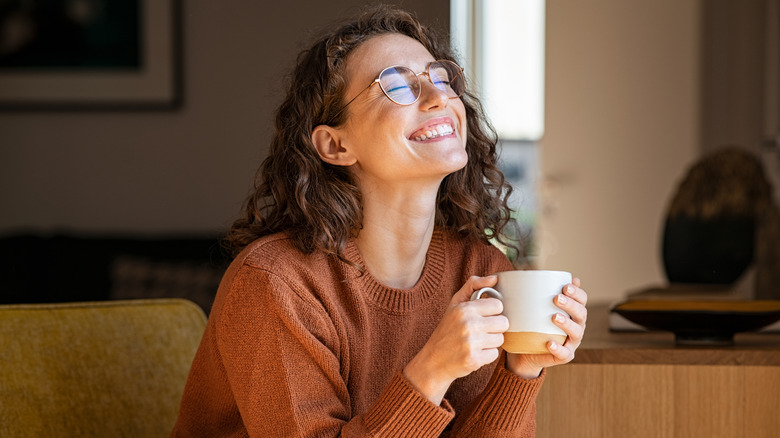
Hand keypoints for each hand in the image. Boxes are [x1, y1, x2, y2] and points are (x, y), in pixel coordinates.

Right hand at [404, 275, 509, 404]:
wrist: (433, 361)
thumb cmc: (447, 330)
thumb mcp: (455, 304)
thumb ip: (473, 286)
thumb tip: (495, 278)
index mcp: (464, 309)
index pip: (498, 305)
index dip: (493, 312)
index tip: (483, 317)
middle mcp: (468, 324)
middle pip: (503, 323)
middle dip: (495, 328)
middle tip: (481, 331)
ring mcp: (471, 343)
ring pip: (500, 339)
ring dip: (491, 342)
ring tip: (476, 343)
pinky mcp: (474, 360)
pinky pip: (494, 354)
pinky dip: (486, 355)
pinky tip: (474, 353)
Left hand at [506, 277, 587, 378]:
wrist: (525, 351)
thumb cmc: (531, 324)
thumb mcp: (532, 307)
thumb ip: (534, 292)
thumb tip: (528, 271)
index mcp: (572, 312)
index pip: (582, 300)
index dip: (577, 293)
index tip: (565, 286)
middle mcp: (576, 326)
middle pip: (581, 314)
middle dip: (571, 305)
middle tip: (556, 298)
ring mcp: (571, 342)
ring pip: (576, 333)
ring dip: (567, 324)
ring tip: (554, 317)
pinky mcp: (564, 356)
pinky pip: (564, 353)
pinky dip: (558, 348)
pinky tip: (550, 343)